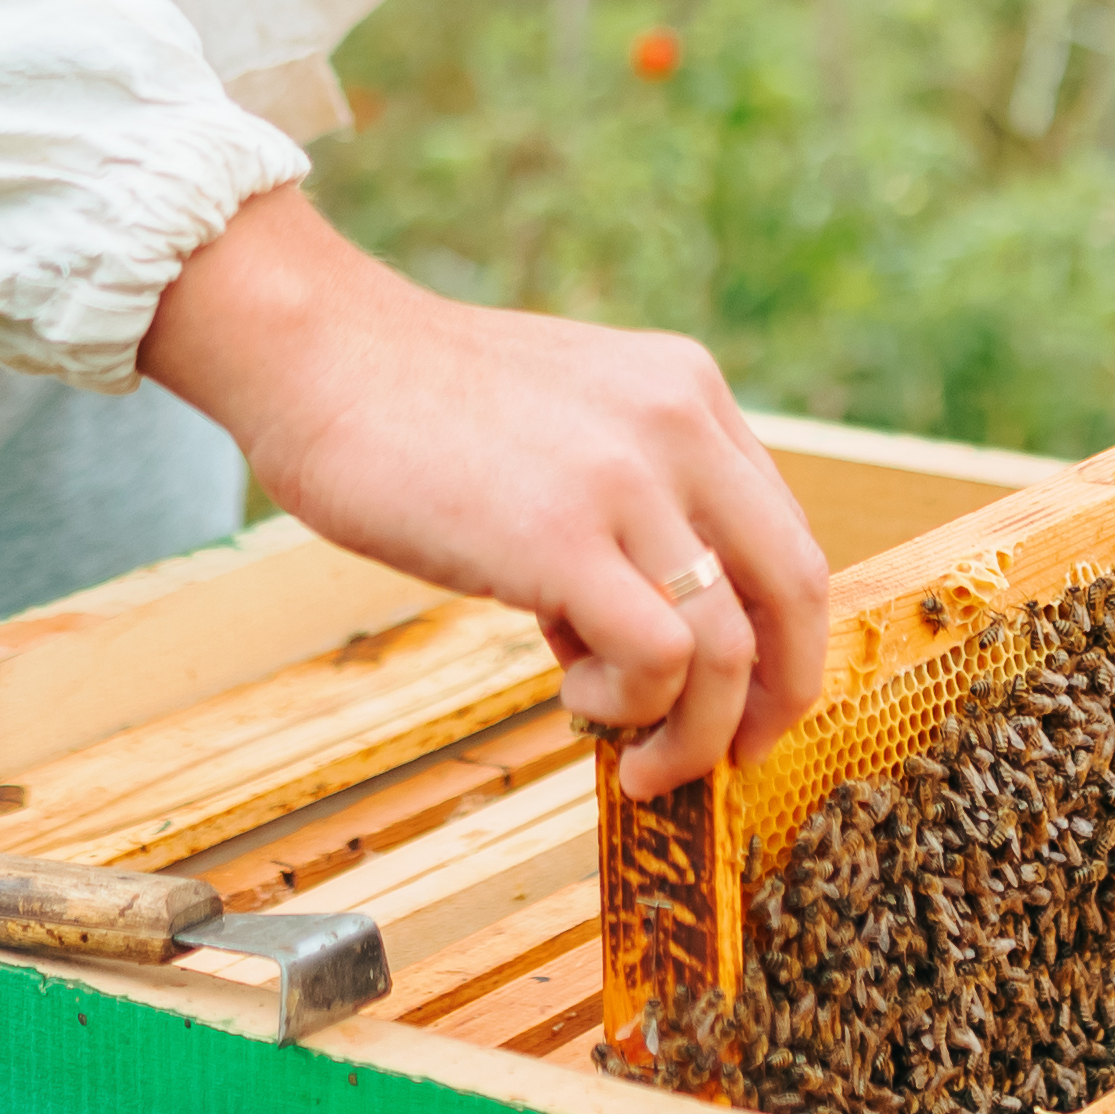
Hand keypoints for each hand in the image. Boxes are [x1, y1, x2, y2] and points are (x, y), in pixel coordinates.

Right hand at [138, 189, 828, 798]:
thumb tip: (645, 648)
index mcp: (687, 392)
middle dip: (777, 699)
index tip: (742, 699)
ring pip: (731, 647)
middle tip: (733, 757)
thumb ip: (623, 513)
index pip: (785, 533)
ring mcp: (627, 478)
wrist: (318, 356)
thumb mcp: (562, 430)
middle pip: (796, 590)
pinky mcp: (563, 537)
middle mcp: (681, 424)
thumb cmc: (413, 406)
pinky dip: (633, 708)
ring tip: (632, 749)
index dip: (779, 635)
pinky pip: (659, 659)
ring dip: (693, 729)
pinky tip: (575, 698)